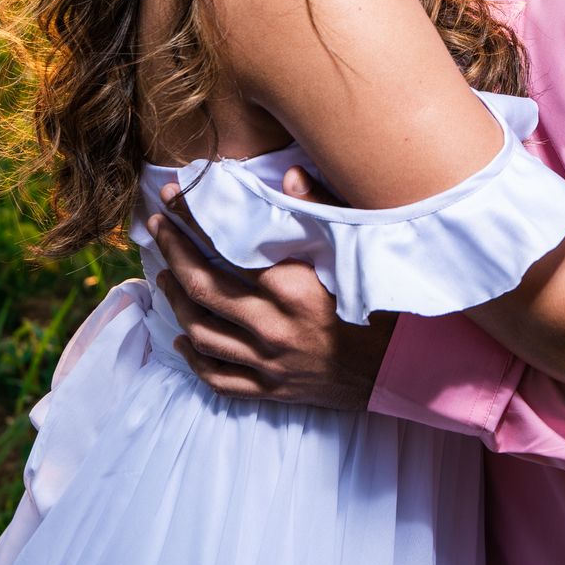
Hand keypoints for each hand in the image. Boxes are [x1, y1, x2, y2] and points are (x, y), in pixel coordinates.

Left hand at [147, 198, 394, 409]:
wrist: (406, 368)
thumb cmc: (385, 302)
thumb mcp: (359, 249)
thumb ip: (322, 209)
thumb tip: (290, 175)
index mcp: (292, 288)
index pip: (224, 247)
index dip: (193, 219)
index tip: (174, 197)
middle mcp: (273, 328)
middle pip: (201, 288)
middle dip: (173, 253)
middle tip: (158, 227)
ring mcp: (269, 363)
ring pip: (201, 332)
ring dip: (175, 301)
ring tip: (164, 275)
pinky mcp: (272, 389)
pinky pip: (218, 377)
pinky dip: (195, 358)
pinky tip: (183, 337)